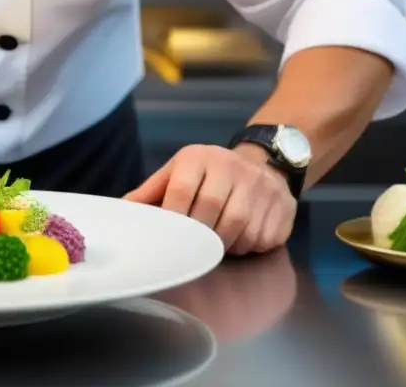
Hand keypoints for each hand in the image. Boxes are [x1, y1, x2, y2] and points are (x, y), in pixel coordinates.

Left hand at [124, 144, 296, 254]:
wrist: (262, 162)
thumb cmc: (210, 173)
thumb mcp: (179, 172)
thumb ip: (151, 192)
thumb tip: (122, 211)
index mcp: (201, 157)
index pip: (182, 189)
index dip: (173, 217)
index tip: (168, 235)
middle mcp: (233, 167)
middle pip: (211, 210)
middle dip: (198, 235)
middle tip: (192, 247)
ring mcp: (262, 186)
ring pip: (239, 228)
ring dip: (224, 244)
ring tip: (216, 243)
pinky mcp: (284, 205)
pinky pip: (262, 238)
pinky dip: (248, 246)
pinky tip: (240, 239)